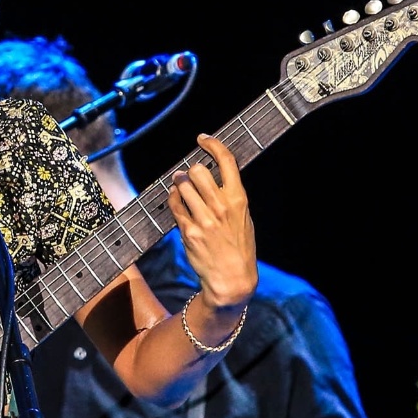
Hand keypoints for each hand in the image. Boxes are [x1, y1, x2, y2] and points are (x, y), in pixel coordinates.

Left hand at [168, 134, 257, 310]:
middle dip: (191, 171)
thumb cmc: (239, 248)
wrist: (232, 279)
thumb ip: (231, 197)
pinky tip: (176, 201)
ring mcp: (204, 219)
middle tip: (188, 175)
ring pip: (183, 186)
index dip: (213, 145)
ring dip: (179, 183)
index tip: (203, 139)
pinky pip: (175, 205)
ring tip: (180, 187)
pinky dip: (173, 200)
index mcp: (238, 200)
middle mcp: (221, 206)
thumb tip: (216, 176)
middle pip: (198, 171)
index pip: (226, 161)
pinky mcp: (189, 231)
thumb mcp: (244, 218)